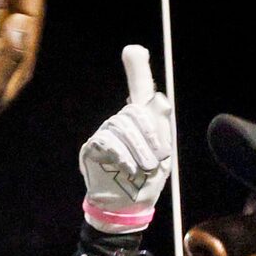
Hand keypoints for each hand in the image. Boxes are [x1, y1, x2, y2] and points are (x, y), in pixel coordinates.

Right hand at [78, 44, 172, 233]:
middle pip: (134, 112)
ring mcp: (105, 134)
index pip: (140, 90)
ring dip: (137, 150)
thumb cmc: (147, 180)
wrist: (127, 206)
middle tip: (155, 159)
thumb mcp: (163, 154)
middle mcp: (121, 123)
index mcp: (141, 122)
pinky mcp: (92, 148)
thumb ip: (161, 126)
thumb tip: (159, 98)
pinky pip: (106, 140)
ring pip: (121, 127)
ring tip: (141, 169)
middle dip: (149, 136)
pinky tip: (125, 168)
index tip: (134, 49)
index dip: (138, 69)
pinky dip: (120, 154)